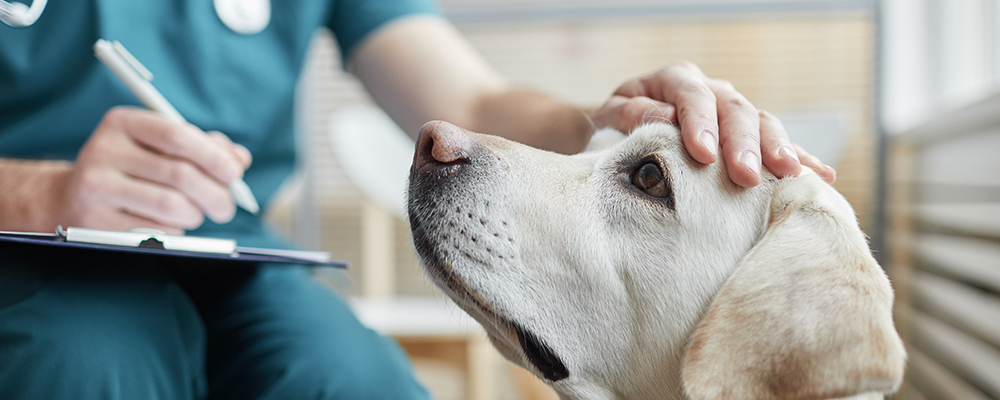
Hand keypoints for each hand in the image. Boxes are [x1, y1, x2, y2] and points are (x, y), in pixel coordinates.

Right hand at [56, 107, 251, 233]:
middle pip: (180, 175)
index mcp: (123, 123)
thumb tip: (239, 159)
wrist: (74, 196)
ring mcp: (97, 186)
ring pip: (171, 206)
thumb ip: (203, 147)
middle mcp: (104, 150)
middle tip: (227, 207)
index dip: (213, 156)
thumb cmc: (133, 167)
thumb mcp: (161, 146)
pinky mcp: (96, 220)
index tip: (235, 174)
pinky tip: (169, 223)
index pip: (177, 136)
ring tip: (197, 213)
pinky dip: (175, 230)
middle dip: (216, 194)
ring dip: (196, 214)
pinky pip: (156, 230)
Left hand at [589, 62, 835, 186]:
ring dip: (778, 150)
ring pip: (763, 124)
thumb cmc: (614, 127)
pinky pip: (778, 144)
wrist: (620, 134)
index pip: (692, 95)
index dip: (700, 123)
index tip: (703, 155)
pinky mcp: (748, 137)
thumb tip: (664, 118)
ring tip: (790, 175)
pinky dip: (801, 159)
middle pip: (735, 110)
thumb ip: (632, 115)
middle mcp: (711, 91)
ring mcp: (733, 112)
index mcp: (675, 80)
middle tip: (746, 176)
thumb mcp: (611, 118)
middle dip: (743, 144)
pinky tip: (822, 176)